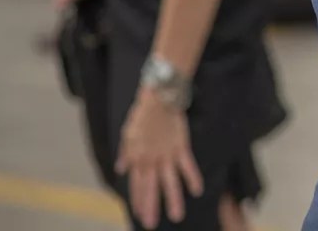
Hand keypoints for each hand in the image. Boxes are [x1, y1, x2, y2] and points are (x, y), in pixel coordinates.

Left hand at [116, 90, 203, 229]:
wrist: (159, 98)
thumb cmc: (142, 114)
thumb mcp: (127, 134)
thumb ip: (125, 153)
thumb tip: (120, 169)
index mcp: (137, 157)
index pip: (136, 184)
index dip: (138, 200)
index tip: (139, 215)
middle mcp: (151, 159)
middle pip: (151, 187)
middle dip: (151, 207)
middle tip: (151, 225)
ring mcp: (167, 154)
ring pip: (170, 181)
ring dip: (173, 200)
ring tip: (177, 216)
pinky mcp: (181, 147)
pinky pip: (187, 165)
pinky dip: (192, 177)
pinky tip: (197, 191)